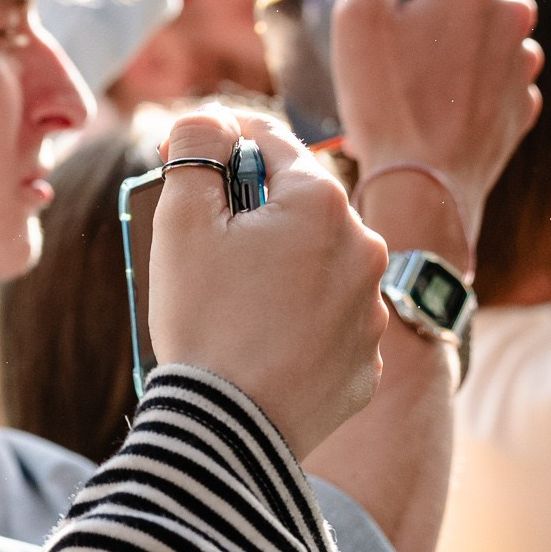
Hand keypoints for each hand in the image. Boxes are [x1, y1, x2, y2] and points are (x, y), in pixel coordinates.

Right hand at [148, 106, 388, 456]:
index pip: (269, 144)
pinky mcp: (365, 361)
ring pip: (315, 265)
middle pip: (296, 207)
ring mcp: (371, 309)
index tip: (187, 167)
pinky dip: (295, 322)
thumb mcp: (180, 221)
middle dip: (250, 217)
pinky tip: (255, 344)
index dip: (220, 148)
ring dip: (276, 270)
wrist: (229, 430)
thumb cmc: (202, 320)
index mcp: (321, 203)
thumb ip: (195, 149)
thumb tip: (209, 121)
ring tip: (228, 306)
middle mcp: (365, 247)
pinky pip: (326, 322)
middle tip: (199, 250)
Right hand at [331, 0, 543, 254]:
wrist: (425, 186)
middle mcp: (510, 7)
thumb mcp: (359, 12)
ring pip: (471, 25)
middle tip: (368, 33)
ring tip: (399, 74)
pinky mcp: (521, 99)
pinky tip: (427, 99)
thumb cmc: (384, 98)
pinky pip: (486, 71)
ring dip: (438, 36)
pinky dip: (458, 76)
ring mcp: (521, 57)